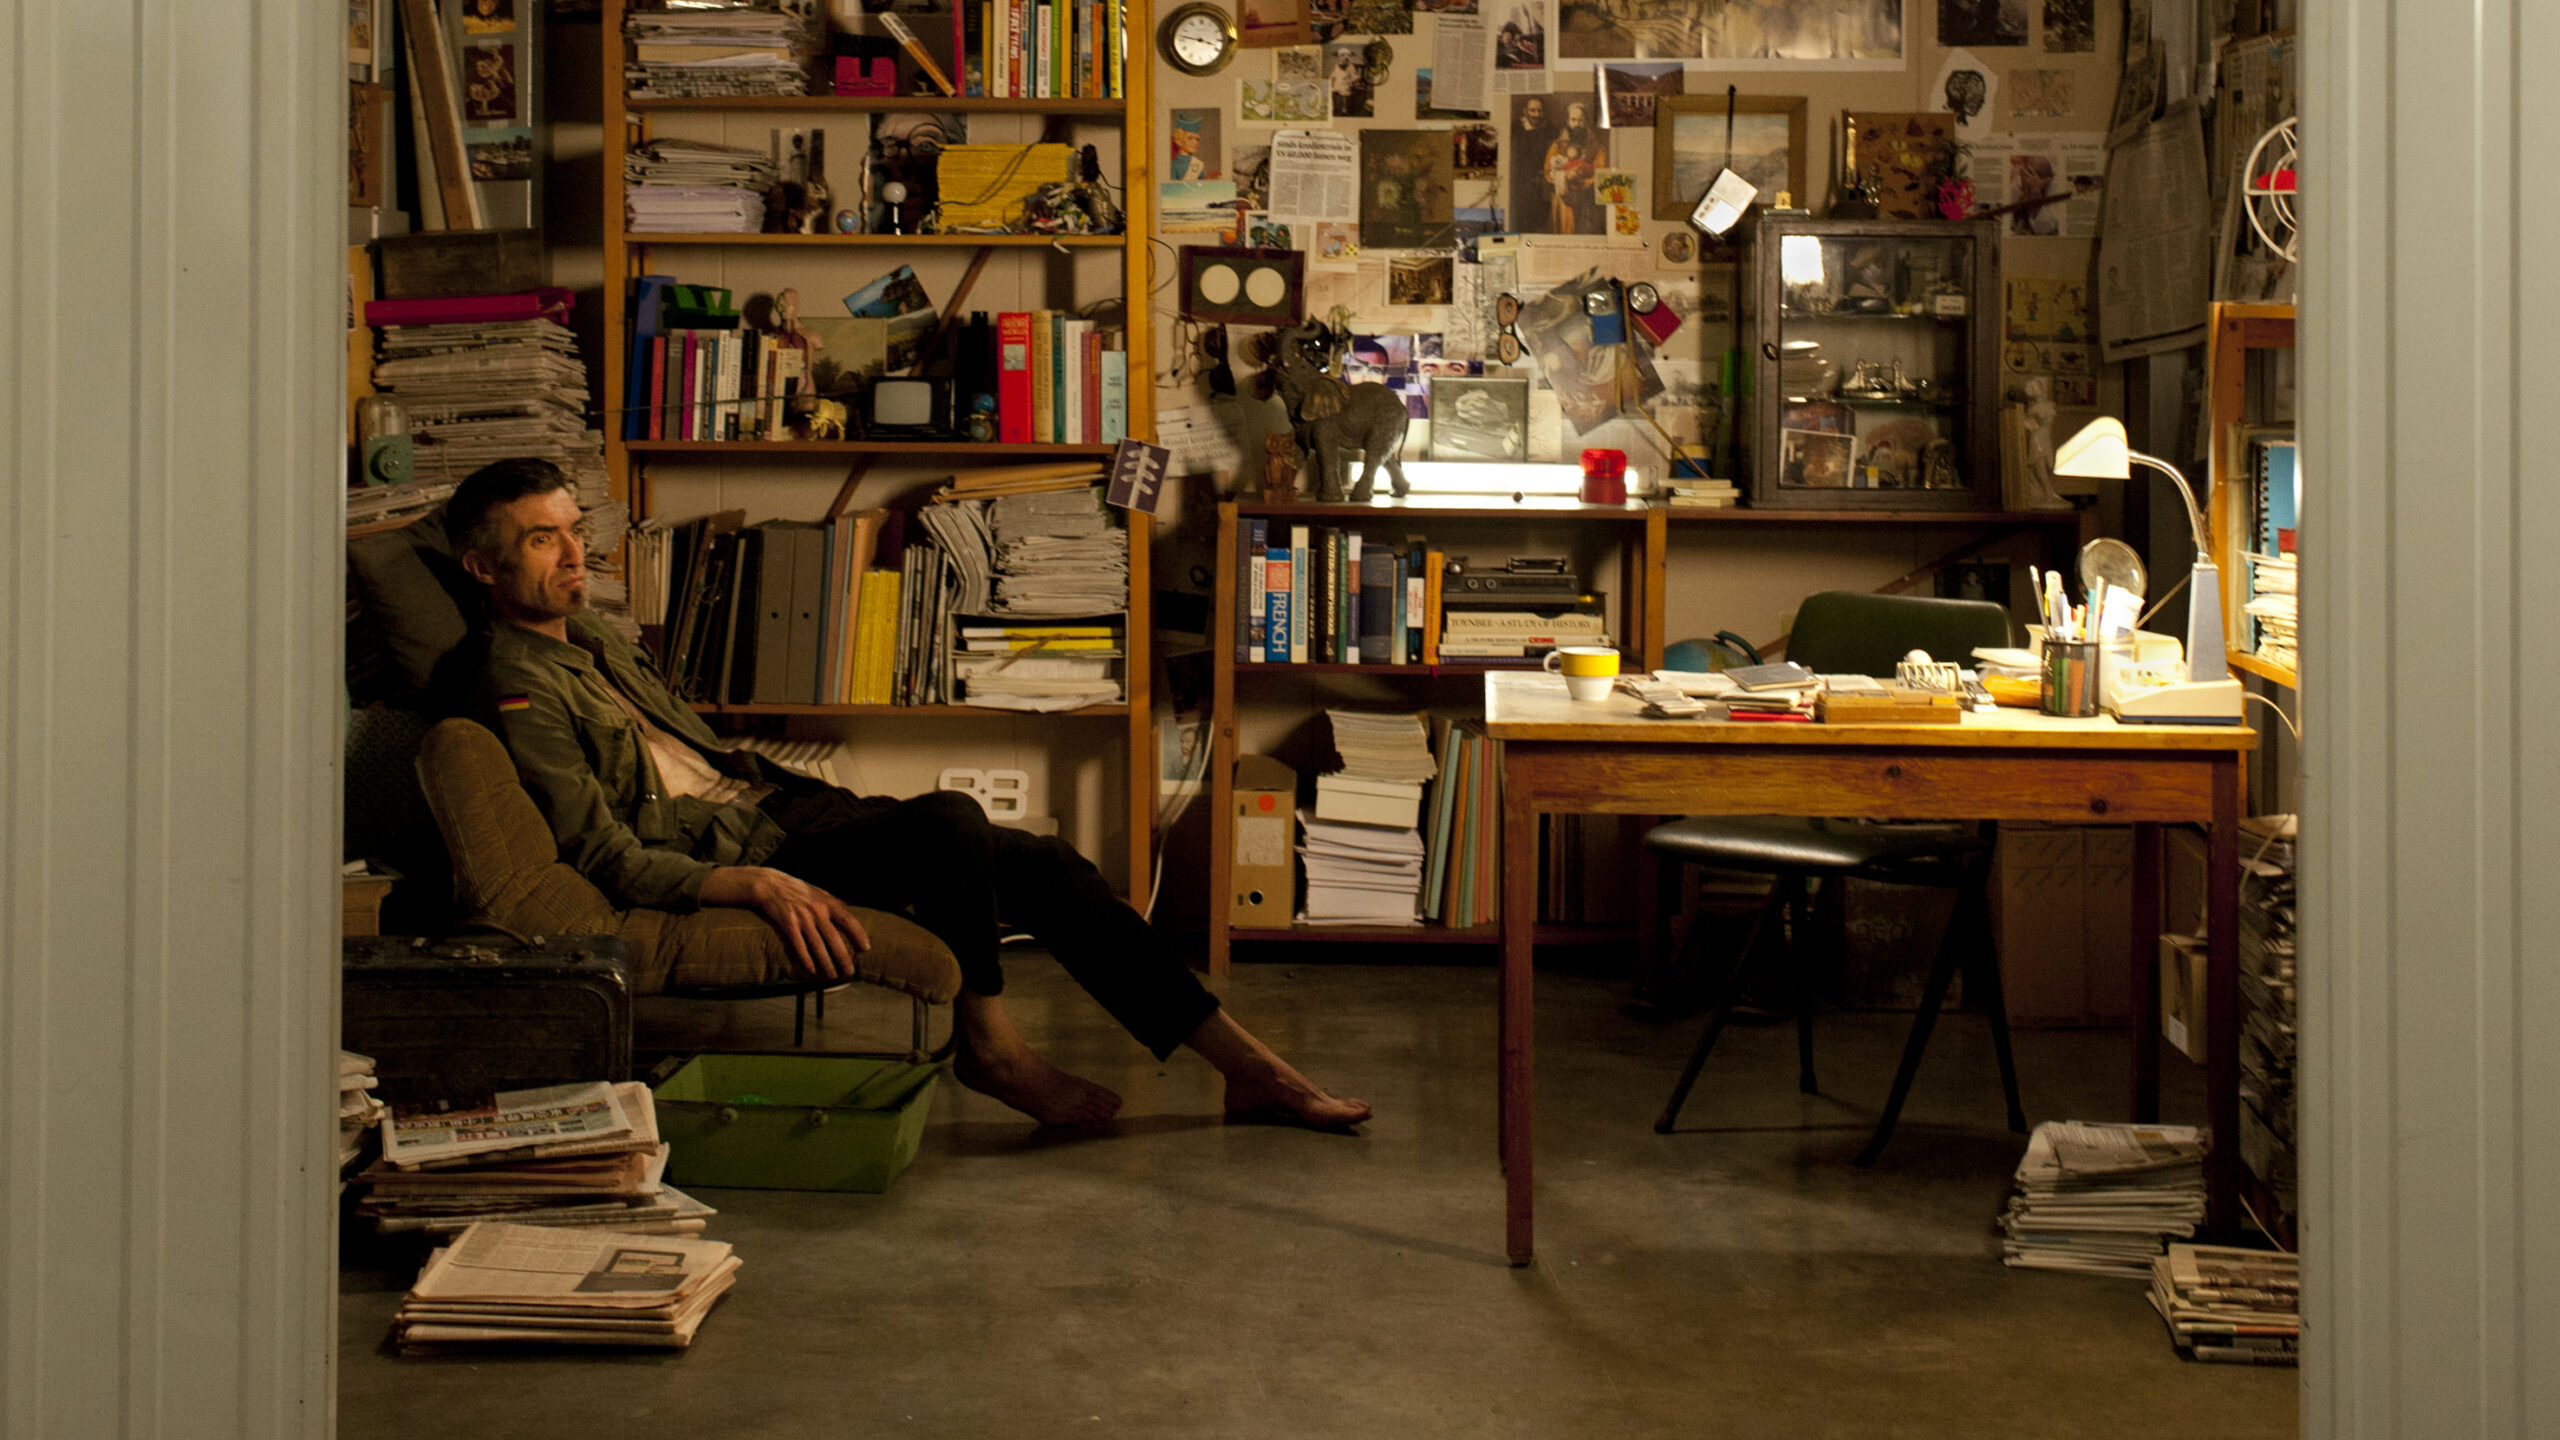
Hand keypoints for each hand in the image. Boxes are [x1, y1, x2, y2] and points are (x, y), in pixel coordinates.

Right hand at [699, 866, 870, 980]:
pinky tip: (811, 970)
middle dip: (843, 957)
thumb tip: (853, 907)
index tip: (866, 948)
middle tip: (850, 972)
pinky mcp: (787, 924)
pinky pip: (799, 946)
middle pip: (834, 938)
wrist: (770, 884)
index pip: (848, 920)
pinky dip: (806, 959)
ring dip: (826, 963)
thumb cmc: (797, 890)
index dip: (858, 934)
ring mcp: (802, 918)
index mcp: (827, 903)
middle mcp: (817, 911)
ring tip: (833, 976)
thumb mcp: (819, 891)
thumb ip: (835, 902)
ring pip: (817, 946)